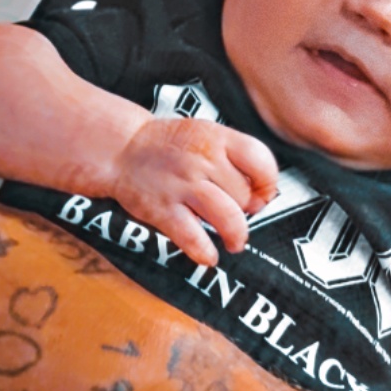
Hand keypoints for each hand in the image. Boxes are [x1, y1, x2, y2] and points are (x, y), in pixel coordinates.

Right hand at [112, 118, 278, 264]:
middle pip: (244, 195)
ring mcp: (182, 185)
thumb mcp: (207, 134)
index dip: (267, 184)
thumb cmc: (171, 145)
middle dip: (246, 210)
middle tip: (236, 213)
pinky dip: (206, 253)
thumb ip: (235, 158)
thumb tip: (262, 196)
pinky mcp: (163, 210)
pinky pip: (194, 239)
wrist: (122, 149)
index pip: (261, 160)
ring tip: (235, 242)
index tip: (262, 194)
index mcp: (216, 137)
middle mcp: (202, 160)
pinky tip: (209, 256)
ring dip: (237, 236)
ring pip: (229, 218)